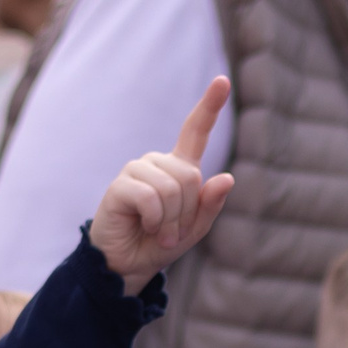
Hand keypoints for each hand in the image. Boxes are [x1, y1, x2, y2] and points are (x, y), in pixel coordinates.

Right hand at [89, 76, 233, 295]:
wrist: (125, 266)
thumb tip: (226, 178)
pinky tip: (145, 227)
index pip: (195, 131)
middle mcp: (158, 163)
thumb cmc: (158, 245)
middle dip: (186, 213)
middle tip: (171, 234)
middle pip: (190, 177)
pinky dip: (154, 220)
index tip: (222, 81)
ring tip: (159, 233)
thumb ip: (210, 206)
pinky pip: (150, 197)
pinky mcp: (120, 185)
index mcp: (178, 168)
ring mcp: (137, 170)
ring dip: (170, 221)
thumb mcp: (193, 230)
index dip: (210, 106)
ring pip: (171, 188)